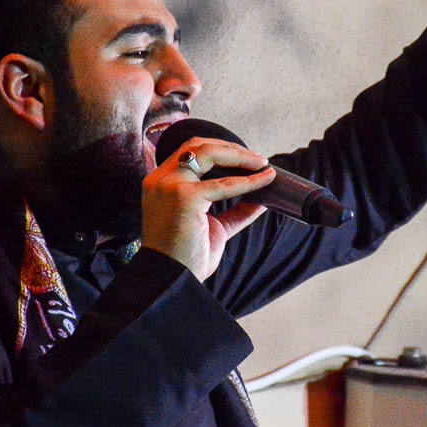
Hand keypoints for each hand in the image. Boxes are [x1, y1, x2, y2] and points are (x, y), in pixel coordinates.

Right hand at [141, 138, 274, 280]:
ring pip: (209, 153)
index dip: (220, 150)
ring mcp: (170, 186)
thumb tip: (262, 197)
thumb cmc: (187, 258)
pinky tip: (266, 179)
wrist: (172, 281)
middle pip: (198, 145)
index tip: (246, 159)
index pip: (189, 153)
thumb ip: (235, 210)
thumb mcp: (214, 227)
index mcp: (160, 184)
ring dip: (240, 155)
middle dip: (232, 148)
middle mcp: (160, 180)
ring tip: (262, 164)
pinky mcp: (184, 197)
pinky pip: (225, 184)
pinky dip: (249, 181)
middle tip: (259, 159)